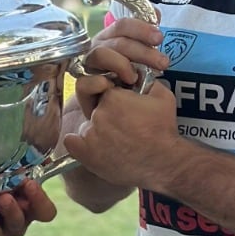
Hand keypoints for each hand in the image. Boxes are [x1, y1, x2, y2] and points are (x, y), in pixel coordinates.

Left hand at [64, 78, 181, 193]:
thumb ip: (145, 79)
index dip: (115, 97)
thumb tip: (136, 72)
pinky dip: (78, 144)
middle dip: (106, 112)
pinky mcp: (85, 153)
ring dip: (97, 129)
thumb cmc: (163, 131)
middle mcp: (97, 113)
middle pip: (94, 107)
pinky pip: (71, 142)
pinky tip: (93, 147)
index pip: (105, 90)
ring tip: (117, 141)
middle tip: (123, 125)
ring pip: (86, 124)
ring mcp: (89, 134)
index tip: (125, 106)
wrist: (163, 163)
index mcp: (112, 97)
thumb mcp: (162, 96)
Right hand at [73, 18, 169, 117]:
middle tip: (163, 63)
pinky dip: (98, 82)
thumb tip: (156, 12)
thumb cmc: (131, 83)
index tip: (159, 39)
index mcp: (110, 39)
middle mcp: (97, 49)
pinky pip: (84, 82)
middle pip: (116, 41)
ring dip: (122, 64)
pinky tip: (113, 86)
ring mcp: (88, 68)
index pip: (122, 25)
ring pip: (100, 54)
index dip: (141, 28)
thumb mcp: (143, 60)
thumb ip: (147, 37)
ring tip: (136, 78)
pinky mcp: (82, 88)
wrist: (120, 115)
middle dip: (143, 51)